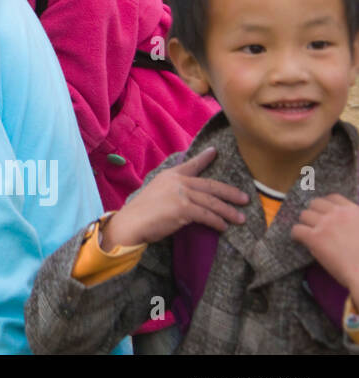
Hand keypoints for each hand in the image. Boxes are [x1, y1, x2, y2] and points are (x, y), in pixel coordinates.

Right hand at [101, 146, 247, 250]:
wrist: (131, 222)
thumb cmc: (142, 212)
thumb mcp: (157, 192)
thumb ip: (173, 190)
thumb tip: (191, 198)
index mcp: (170, 175)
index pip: (191, 164)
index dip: (204, 158)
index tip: (214, 151)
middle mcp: (177, 181)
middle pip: (211, 186)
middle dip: (230, 193)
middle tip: (245, 199)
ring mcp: (181, 194)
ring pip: (212, 202)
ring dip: (228, 212)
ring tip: (240, 219)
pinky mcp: (183, 209)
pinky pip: (207, 216)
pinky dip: (217, 222)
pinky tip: (223, 227)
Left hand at [291, 194, 358, 295]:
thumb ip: (355, 221)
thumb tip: (345, 225)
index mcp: (354, 211)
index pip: (333, 198)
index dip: (326, 204)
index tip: (324, 212)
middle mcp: (338, 214)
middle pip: (315, 204)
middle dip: (314, 212)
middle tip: (315, 223)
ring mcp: (325, 224)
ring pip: (304, 215)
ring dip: (305, 223)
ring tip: (308, 232)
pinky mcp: (315, 238)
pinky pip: (297, 230)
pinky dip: (296, 235)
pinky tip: (300, 240)